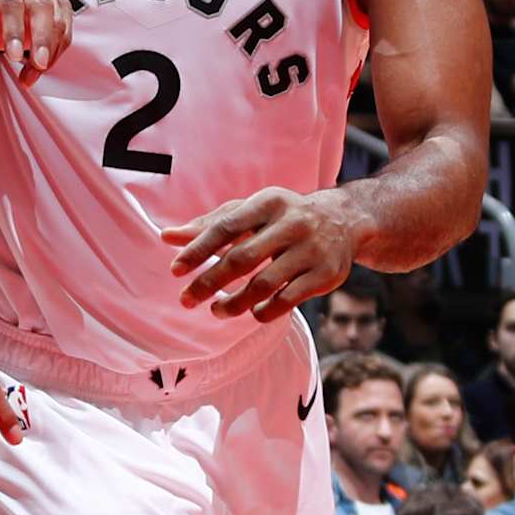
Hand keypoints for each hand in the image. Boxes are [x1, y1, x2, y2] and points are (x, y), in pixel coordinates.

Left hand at [0, 0, 73, 82]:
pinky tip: (42, 67)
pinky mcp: (58, 5)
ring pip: (58, 16)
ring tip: (35, 72)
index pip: (11, 1)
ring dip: (51, 48)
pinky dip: (58, 50)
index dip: (14, 29)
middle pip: (41, 4)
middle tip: (37, 64)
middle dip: (42, 38)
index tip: (13, 56)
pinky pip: (65, 27)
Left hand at [163, 185, 363, 322]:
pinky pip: (288, 300)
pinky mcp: (326, 274)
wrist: (347, 220)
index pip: (226, 227)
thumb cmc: (283, 217)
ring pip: (264, 284)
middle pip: (242, 258)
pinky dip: (264, 310)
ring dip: (234, 303)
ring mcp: (311, 250)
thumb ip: (210, 224)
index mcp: (268, 202)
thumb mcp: (251, 211)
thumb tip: (166, 236)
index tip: (175, 270)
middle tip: (186, 299)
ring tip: (216, 310)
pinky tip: (252, 312)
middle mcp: (292, 223)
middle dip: (209, 281)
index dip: (198, 249)